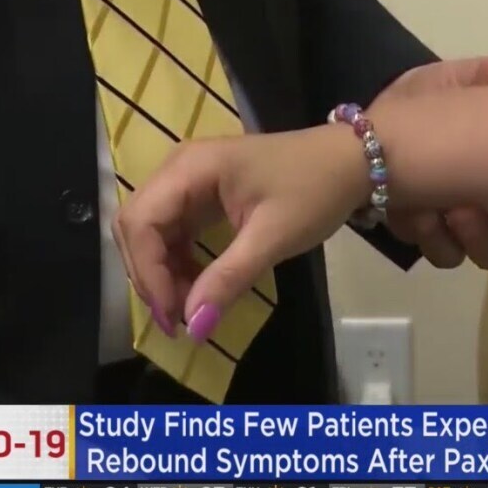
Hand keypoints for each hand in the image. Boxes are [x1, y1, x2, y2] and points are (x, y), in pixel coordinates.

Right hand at [112, 125, 373, 340]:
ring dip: (162, 272)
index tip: (173, 316)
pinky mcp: (202, 194)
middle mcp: (179, 168)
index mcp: (190, 168)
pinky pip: (174, 231)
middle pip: (137, 226)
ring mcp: (189, 180)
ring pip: (152, 231)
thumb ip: (229, 279)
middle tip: (177, 320)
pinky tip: (198, 287)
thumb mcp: (273, 237)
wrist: (351, 162)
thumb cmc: (314, 190)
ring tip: (190, 309)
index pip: (141, 222)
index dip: (148, 273)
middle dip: (150, 276)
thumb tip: (194, 326)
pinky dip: (178, 262)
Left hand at [373, 56, 487, 267]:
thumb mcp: (446, 83)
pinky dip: (432, 237)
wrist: (364, 136)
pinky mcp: (428, 238)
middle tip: (473, 211)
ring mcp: (458, 226)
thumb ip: (484, 75)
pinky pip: (444, 254)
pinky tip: (414, 212)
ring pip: (483, 253)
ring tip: (445, 210)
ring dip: (469, 236)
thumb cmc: (413, 109)